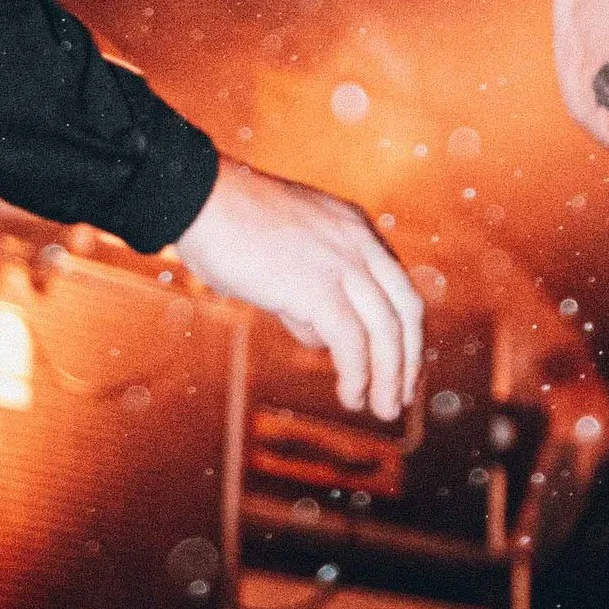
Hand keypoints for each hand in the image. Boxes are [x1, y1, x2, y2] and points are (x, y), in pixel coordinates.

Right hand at [176, 159, 423, 422]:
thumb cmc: (228, 226)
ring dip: (390, 376)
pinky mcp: (317, 286)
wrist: (199, 198)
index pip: (397, 285)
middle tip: (400, 397)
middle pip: (405, 308)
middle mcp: (359, 242)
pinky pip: (351, 340)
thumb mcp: (283, 256)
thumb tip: (319, 336)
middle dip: (409, 358)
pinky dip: (358, 373)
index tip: (401, 365)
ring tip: (382, 410)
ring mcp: (342, 263)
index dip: (404, 330)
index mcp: (354, 229)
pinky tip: (351, 396)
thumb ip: (306, 292)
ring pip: (386, 329)